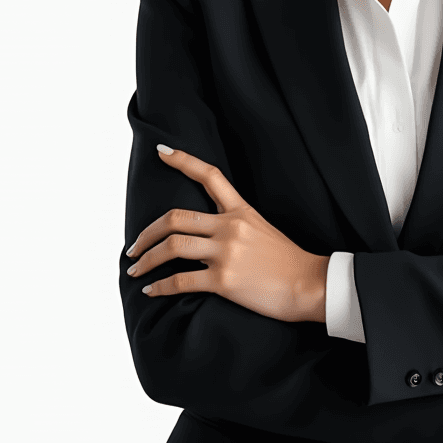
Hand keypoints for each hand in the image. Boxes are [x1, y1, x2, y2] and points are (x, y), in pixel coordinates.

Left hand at [125, 145, 329, 323]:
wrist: (309, 285)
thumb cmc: (288, 262)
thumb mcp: (263, 229)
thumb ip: (235, 225)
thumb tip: (207, 232)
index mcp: (241, 211)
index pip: (210, 175)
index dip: (183, 160)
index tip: (161, 151)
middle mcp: (230, 227)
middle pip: (175, 218)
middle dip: (147, 233)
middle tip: (134, 246)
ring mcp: (227, 252)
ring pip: (172, 248)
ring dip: (147, 259)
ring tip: (135, 268)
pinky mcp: (224, 280)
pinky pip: (181, 280)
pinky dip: (160, 286)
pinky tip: (151, 290)